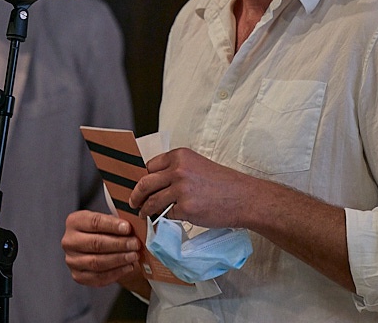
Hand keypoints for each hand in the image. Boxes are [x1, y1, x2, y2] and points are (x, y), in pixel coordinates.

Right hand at [61, 210, 141, 287]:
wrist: (95, 248)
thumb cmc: (103, 231)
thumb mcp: (107, 221)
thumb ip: (117, 224)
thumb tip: (133, 229)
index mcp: (74, 222)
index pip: (94, 222)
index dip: (112, 225)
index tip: (128, 228)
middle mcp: (69, 241)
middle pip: (95, 243)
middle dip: (118, 244)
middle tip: (135, 244)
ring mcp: (72, 260)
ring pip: (97, 262)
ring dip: (119, 259)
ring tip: (134, 256)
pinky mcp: (78, 276)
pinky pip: (98, 277)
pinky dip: (116, 273)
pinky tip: (128, 266)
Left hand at [129, 147, 255, 229]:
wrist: (244, 197)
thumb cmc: (223, 183)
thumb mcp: (197, 166)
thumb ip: (177, 170)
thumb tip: (154, 183)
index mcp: (180, 156)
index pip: (149, 166)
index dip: (141, 177)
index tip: (137, 185)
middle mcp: (178, 169)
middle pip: (145, 183)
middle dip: (136, 195)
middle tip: (133, 202)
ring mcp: (181, 189)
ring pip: (152, 201)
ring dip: (145, 210)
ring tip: (143, 214)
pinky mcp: (185, 208)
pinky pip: (166, 215)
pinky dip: (162, 219)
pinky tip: (161, 221)